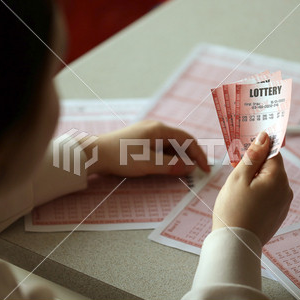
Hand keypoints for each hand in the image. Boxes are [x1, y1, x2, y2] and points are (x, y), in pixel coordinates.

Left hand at [84, 120, 209, 176]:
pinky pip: (159, 146)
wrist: (94, 153)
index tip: (205, 168)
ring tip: (182, 172)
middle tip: (196, 171)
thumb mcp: (148, 164)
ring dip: (178, 157)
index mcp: (159, 129)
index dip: (198, 154)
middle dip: (190, 156)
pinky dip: (167, 156)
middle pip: (179, 141)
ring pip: (169, 144)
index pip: (187, 139)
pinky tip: (167, 166)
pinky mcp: (140, 139)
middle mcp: (155, 127)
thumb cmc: (120, 156)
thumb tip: (190, 168)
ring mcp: (146, 133)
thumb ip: (170, 165)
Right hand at [212, 132, 292, 245]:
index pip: (272, 152)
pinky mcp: (279, 215)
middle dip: (255, 167)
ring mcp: (284, 204)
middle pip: (271, 168)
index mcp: (278, 178)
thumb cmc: (233, 211)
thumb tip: (264, 138)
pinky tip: (245, 204)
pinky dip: (259, 195)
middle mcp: (286, 190)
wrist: (236, 245)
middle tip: (236, 175)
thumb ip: (252, 156)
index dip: (259, 148)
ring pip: (270, 182)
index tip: (246, 148)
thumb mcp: (238, 178)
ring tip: (239, 193)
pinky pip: (270, 196)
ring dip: (256, 181)